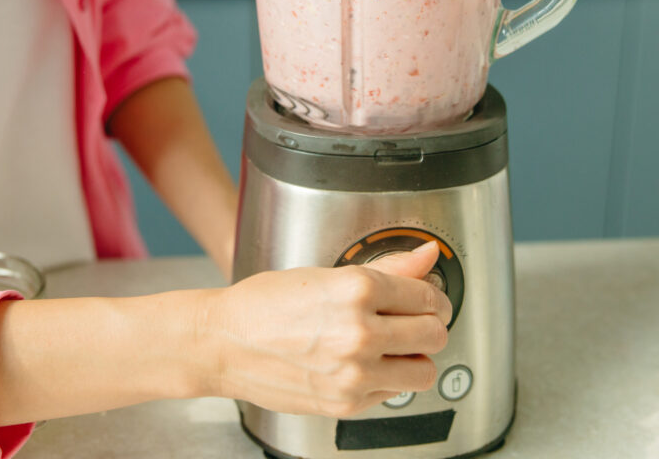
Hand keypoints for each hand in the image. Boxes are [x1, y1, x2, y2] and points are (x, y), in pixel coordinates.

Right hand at [204, 241, 450, 417]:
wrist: (223, 344)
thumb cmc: (263, 305)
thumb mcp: (324, 274)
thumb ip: (386, 269)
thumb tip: (426, 256)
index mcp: (357, 289)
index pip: (427, 296)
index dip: (431, 297)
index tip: (426, 300)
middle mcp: (360, 333)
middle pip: (435, 334)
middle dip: (429, 326)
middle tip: (414, 323)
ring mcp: (355, 372)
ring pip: (424, 370)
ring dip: (415, 358)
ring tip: (395, 349)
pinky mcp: (346, 402)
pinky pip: (392, 394)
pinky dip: (386, 380)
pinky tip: (364, 365)